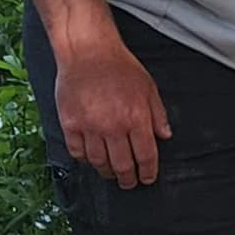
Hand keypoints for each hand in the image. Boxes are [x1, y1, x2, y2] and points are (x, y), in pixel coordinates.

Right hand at [35, 0, 168, 188]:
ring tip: (112, 173)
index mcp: (136, 118)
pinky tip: (92, 159)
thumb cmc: (120, 67)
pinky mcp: (70, 124)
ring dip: (107, 172)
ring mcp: (89, 127)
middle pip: (122, 166)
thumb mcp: (148, 88)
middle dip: (128, 179)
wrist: (87, 52)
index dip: (148, 172)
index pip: (145, 156)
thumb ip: (158, 114)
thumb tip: (164, 136)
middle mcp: (113, 127)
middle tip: (129, 183)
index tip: (147, 178)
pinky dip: (85, 160)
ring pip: (99, 163)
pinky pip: (78, 152)